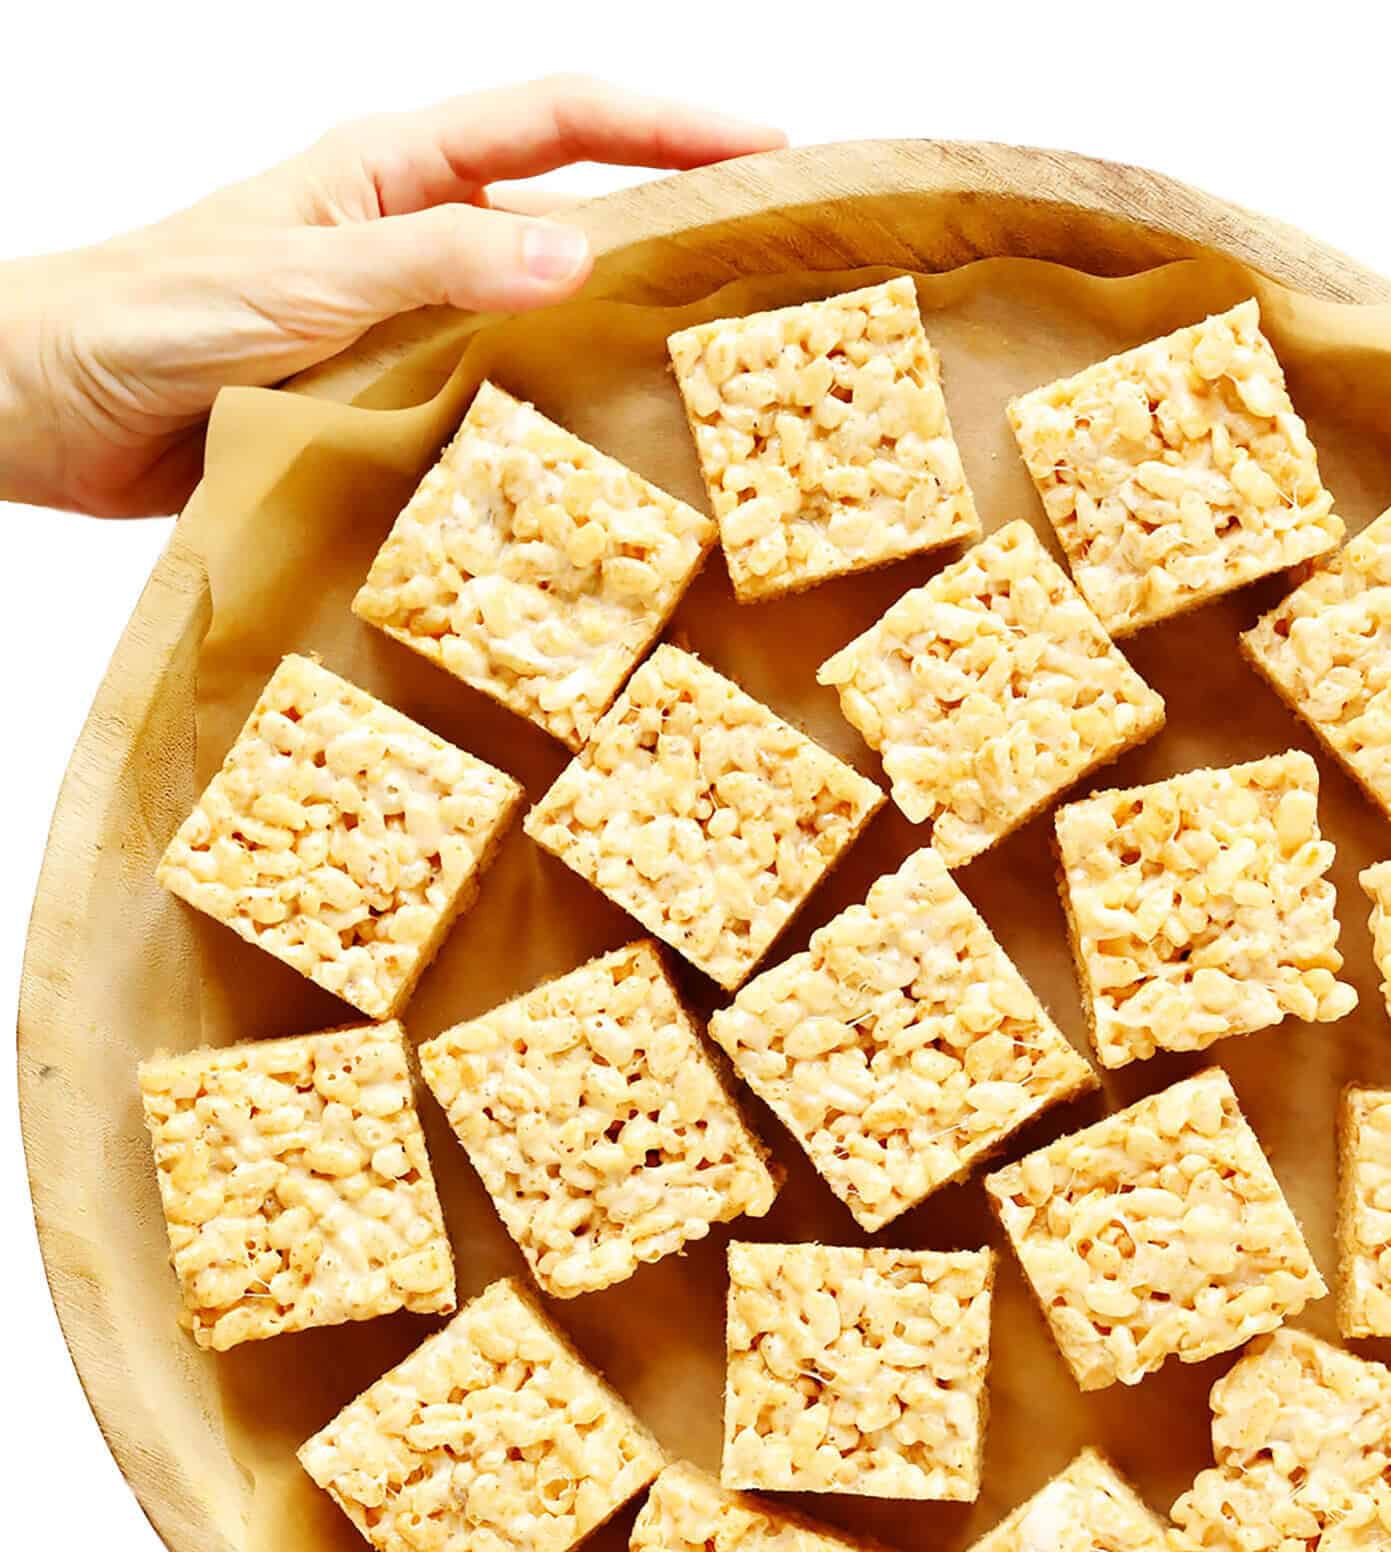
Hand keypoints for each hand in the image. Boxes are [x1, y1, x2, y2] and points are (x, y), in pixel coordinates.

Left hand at [0, 76, 782, 517]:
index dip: (668, 124)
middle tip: (775, 264)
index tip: (766, 147)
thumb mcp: (305, 275)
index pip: (560, 120)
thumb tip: (580, 254)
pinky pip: (489, 406)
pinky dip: (543, 426)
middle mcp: (413, 237)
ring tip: (715, 375)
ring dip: (617, 336)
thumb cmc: (151, 312)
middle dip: (675, 221)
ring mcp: (405, 322)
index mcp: (395, 169)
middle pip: (572, 208)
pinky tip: (595, 465)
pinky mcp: (384, 404)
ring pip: (539, 317)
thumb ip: (437, 265)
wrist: (53, 405)